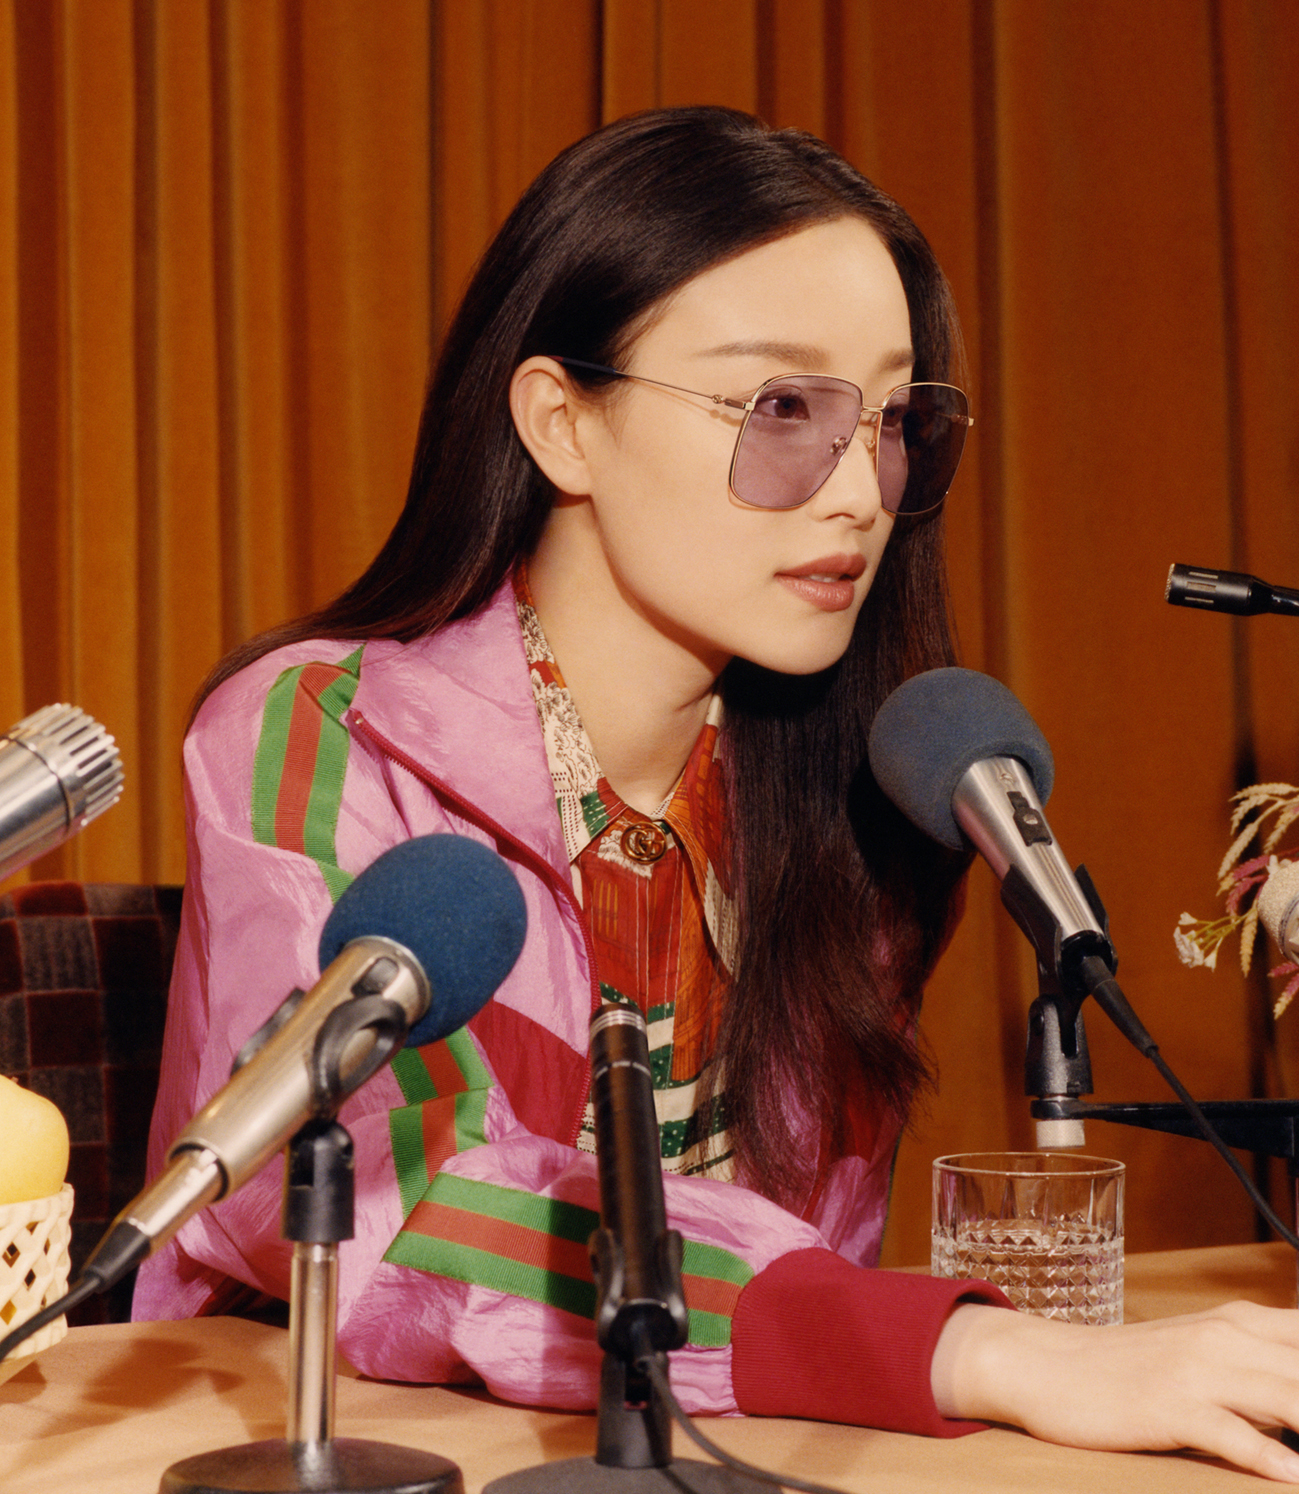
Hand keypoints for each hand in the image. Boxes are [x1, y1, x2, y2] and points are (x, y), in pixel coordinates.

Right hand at [931, 1300, 1298, 1481]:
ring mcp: (1199, 1369)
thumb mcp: (1207, 1356)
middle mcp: (1229, 1337)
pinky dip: (1269, 1456)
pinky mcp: (1171, 1404)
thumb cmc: (1133, 1371)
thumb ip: (1265, 1371)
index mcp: (1245, 1323)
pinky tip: (1290, 1476)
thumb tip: (1294, 1402)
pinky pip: (1232, 1432)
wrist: (1049, 1364)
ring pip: (1288, 1396)